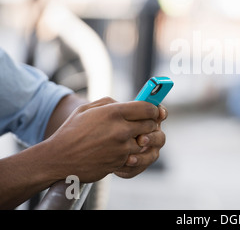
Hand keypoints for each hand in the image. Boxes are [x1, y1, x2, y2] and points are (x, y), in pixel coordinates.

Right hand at [43, 97, 160, 182]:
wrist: (58, 158)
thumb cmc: (72, 131)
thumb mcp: (87, 109)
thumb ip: (110, 103)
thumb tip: (127, 103)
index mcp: (113, 112)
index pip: (147, 108)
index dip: (153, 109)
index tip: (154, 111)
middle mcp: (120, 130)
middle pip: (150, 125)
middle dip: (149, 124)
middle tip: (143, 124)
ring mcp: (121, 148)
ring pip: (145, 142)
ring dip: (140, 140)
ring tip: (127, 138)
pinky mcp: (119, 162)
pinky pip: (134, 156)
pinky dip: (130, 153)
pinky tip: (118, 150)